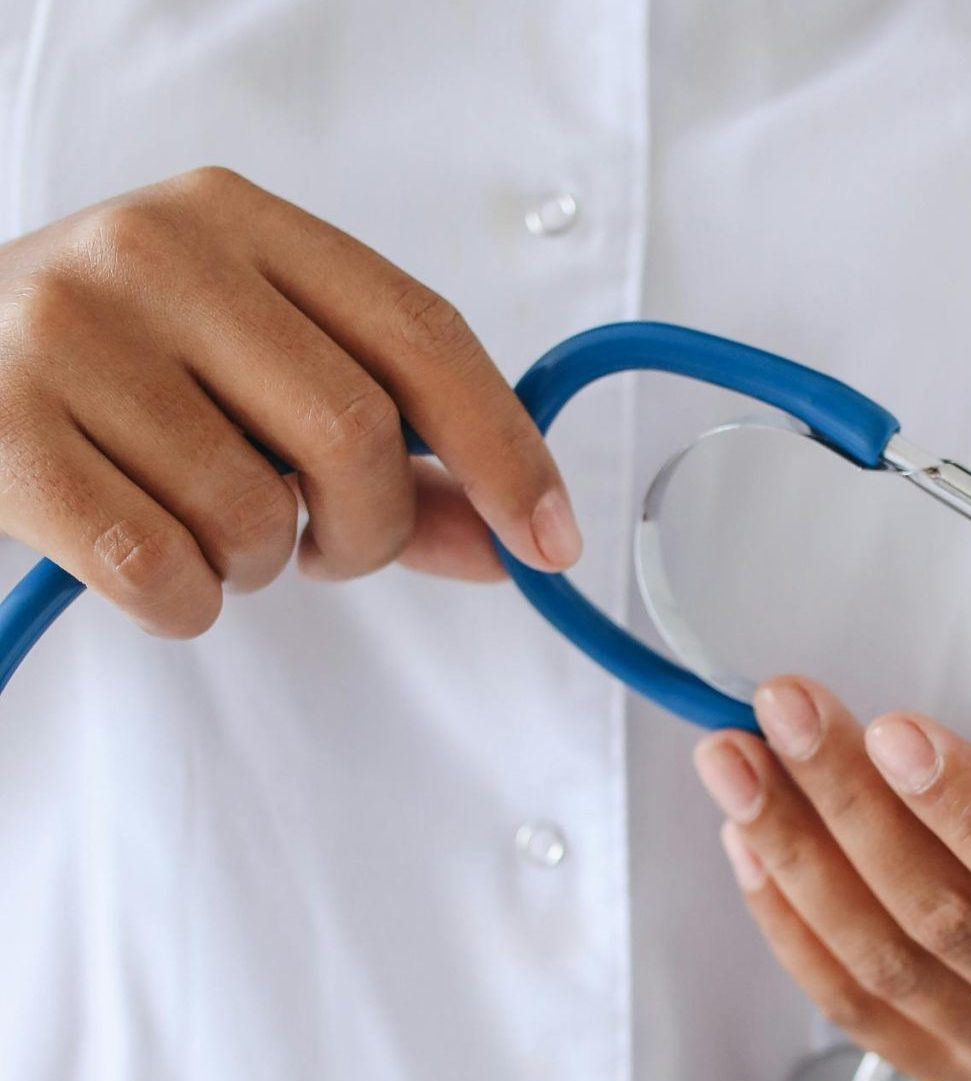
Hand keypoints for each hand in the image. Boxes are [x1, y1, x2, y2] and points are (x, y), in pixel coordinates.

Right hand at [0, 167, 578, 634]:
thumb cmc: (126, 377)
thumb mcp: (263, 380)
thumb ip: (397, 457)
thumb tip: (511, 542)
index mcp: (240, 220)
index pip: (421, 331)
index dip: (505, 449)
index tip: (550, 542)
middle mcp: (155, 252)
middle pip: (355, 434)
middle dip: (368, 530)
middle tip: (324, 543)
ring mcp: (67, 332)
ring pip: (254, 516)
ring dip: (258, 565)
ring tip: (208, 529)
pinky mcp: (0, 429)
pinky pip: (159, 572)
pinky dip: (185, 606)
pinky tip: (159, 570)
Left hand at [693, 680, 970, 1080]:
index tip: (890, 727)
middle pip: (950, 927)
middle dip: (850, 809)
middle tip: (783, 711)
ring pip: (884, 969)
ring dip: (794, 859)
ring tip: (736, 764)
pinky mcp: (948, 1070)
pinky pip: (852, 1008)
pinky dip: (789, 922)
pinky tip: (749, 842)